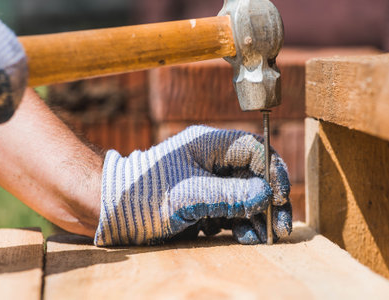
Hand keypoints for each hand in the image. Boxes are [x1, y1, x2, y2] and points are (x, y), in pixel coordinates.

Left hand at [94, 125, 291, 245]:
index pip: (254, 149)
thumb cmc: (143, 196)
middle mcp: (211, 160)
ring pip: (243, 194)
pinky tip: (237, 235)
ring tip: (258, 238)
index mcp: (209, 145)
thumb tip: (265, 196)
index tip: (279, 199)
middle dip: (268, 201)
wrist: (109, 211)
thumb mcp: (189, 197)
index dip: (272, 172)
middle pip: (253, 174)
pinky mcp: (201, 200)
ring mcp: (206, 180)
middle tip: (279, 229)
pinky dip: (237, 222)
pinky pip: (229, 209)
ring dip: (254, 216)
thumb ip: (230, 196)